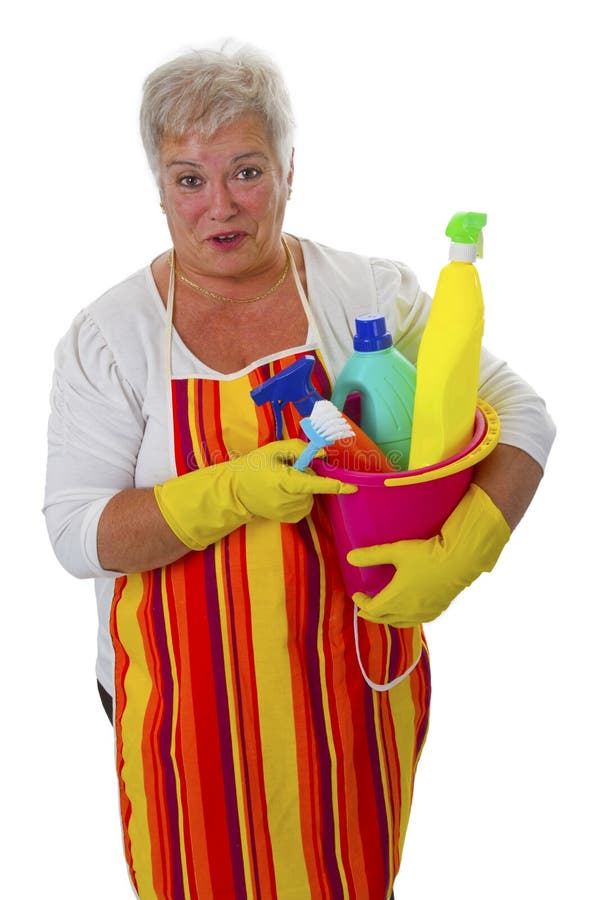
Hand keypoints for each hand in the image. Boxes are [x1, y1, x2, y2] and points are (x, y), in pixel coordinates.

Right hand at [154, 439, 354, 549]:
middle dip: (308, 477)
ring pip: (311, 497)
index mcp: (285, 482)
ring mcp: (289, 513)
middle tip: (289, 470)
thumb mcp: (274, 450)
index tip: (353, 488)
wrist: (235, 491)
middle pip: (314, 488)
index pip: (315, 485)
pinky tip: (283, 493)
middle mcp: (289, 500)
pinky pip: (305, 505)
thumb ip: (299, 448)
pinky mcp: (290, 519)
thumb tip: (322, 453)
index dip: (336, 486)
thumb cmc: (254, 466)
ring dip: (304, 489)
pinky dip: (300, 498)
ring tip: (283, 482)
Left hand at [347, 484, 509, 627]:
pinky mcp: (437, 610)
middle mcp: (408, 611)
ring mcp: (424, 613)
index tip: (357, 595)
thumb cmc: (426, 555)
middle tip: (364, 611)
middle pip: (384, 619)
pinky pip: (416, 620)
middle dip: (372, 615)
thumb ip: (372, 555)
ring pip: (401, 622)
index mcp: (395, 599)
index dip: (362, 603)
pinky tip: (408, 613)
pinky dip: (405, 619)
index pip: (372, 608)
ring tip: (383, 614)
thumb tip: (349, 558)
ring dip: (388, 619)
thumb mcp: (396, 551)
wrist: (459, 561)